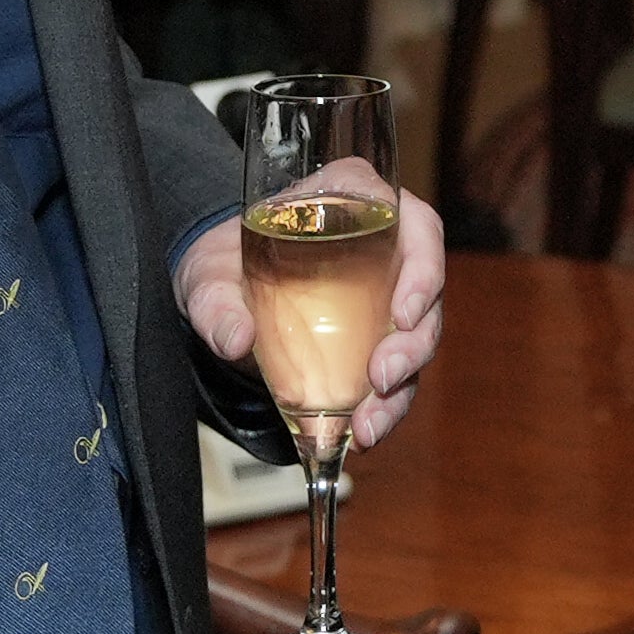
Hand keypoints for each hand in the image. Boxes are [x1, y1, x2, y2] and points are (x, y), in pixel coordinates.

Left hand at [172, 175, 450, 451]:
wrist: (219, 294)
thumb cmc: (223, 265)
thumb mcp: (207, 277)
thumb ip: (214, 303)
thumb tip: (236, 338)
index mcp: (354, 201)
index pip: (416, 225)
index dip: (424, 269)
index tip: (403, 312)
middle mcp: (384, 246)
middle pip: (426, 292)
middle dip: (413, 344)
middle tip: (381, 379)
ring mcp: (386, 296)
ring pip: (417, 341)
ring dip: (400, 389)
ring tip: (368, 426)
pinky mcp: (376, 340)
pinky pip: (394, 375)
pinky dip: (383, 407)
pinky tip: (362, 432)